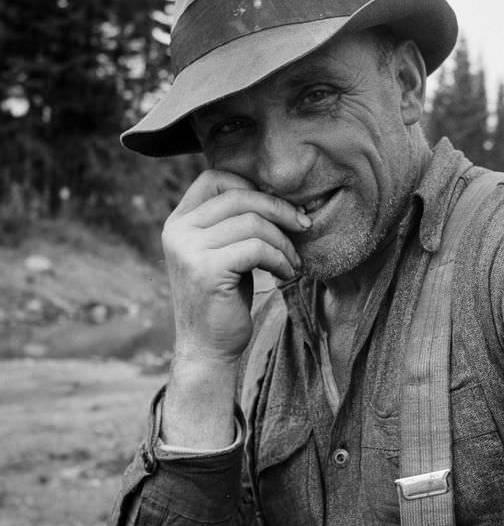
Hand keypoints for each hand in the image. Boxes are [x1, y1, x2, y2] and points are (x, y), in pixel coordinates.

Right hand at [162, 169, 310, 363]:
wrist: (209, 348)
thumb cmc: (225, 297)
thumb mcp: (225, 251)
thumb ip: (235, 222)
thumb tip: (278, 193)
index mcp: (179, 221)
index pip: (215, 178)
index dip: (252, 185)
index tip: (279, 207)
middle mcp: (177, 230)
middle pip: (240, 196)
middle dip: (280, 209)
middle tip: (304, 226)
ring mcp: (188, 249)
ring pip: (253, 223)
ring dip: (283, 241)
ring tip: (292, 261)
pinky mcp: (206, 269)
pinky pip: (257, 248)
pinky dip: (280, 259)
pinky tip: (285, 274)